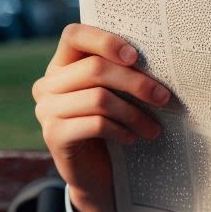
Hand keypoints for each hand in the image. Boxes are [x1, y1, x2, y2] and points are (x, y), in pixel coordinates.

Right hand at [32, 24, 170, 211]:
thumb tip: (162, 64)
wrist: (97, 175)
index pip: (74, 36)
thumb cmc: (112, 128)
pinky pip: (95, 124)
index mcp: (61, 66)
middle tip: (164, 98)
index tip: (136, 56)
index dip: (105, 40)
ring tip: (154, 128)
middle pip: (95, 68)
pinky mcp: (54, 135)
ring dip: (134, 114)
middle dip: (136, 83)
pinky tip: (133, 138)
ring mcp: (46, 110)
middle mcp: (47, 85)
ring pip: (99, 98)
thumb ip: (123, 77)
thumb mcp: (116, 98)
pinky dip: (121, 130)